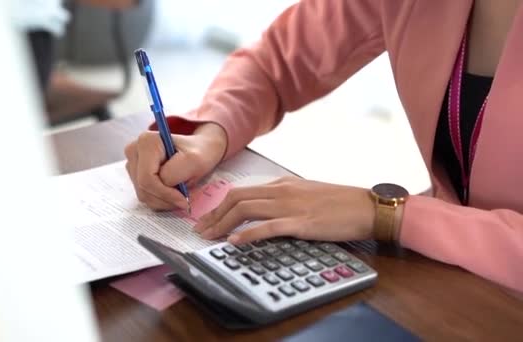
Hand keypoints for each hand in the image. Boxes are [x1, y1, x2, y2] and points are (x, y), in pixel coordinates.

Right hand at [124, 122, 226, 209]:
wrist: (199, 150)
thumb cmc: (198, 153)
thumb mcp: (195, 161)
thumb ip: (175, 173)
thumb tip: (163, 186)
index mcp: (146, 141)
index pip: (147, 179)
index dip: (166, 194)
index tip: (185, 199)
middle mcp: (134, 150)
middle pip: (143, 188)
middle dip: (165, 199)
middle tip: (183, 199)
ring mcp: (132, 163)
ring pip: (142, 194)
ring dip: (163, 201)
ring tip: (179, 193)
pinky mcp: (134, 174)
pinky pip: (144, 195)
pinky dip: (160, 199)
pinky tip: (172, 192)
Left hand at [194, 177, 375, 243]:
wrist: (365, 206)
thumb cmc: (339, 203)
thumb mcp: (306, 194)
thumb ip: (284, 198)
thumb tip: (263, 210)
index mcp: (282, 184)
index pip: (242, 191)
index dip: (220, 206)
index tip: (208, 219)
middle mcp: (281, 191)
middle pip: (236, 198)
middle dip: (214, 214)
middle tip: (200, 230)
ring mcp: (290, 206)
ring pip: (245, 209)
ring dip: (222, 223)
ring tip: (209, 237)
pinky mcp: (300, 223)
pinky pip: (267, 227)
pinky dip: (247, 234)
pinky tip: (234, 242)